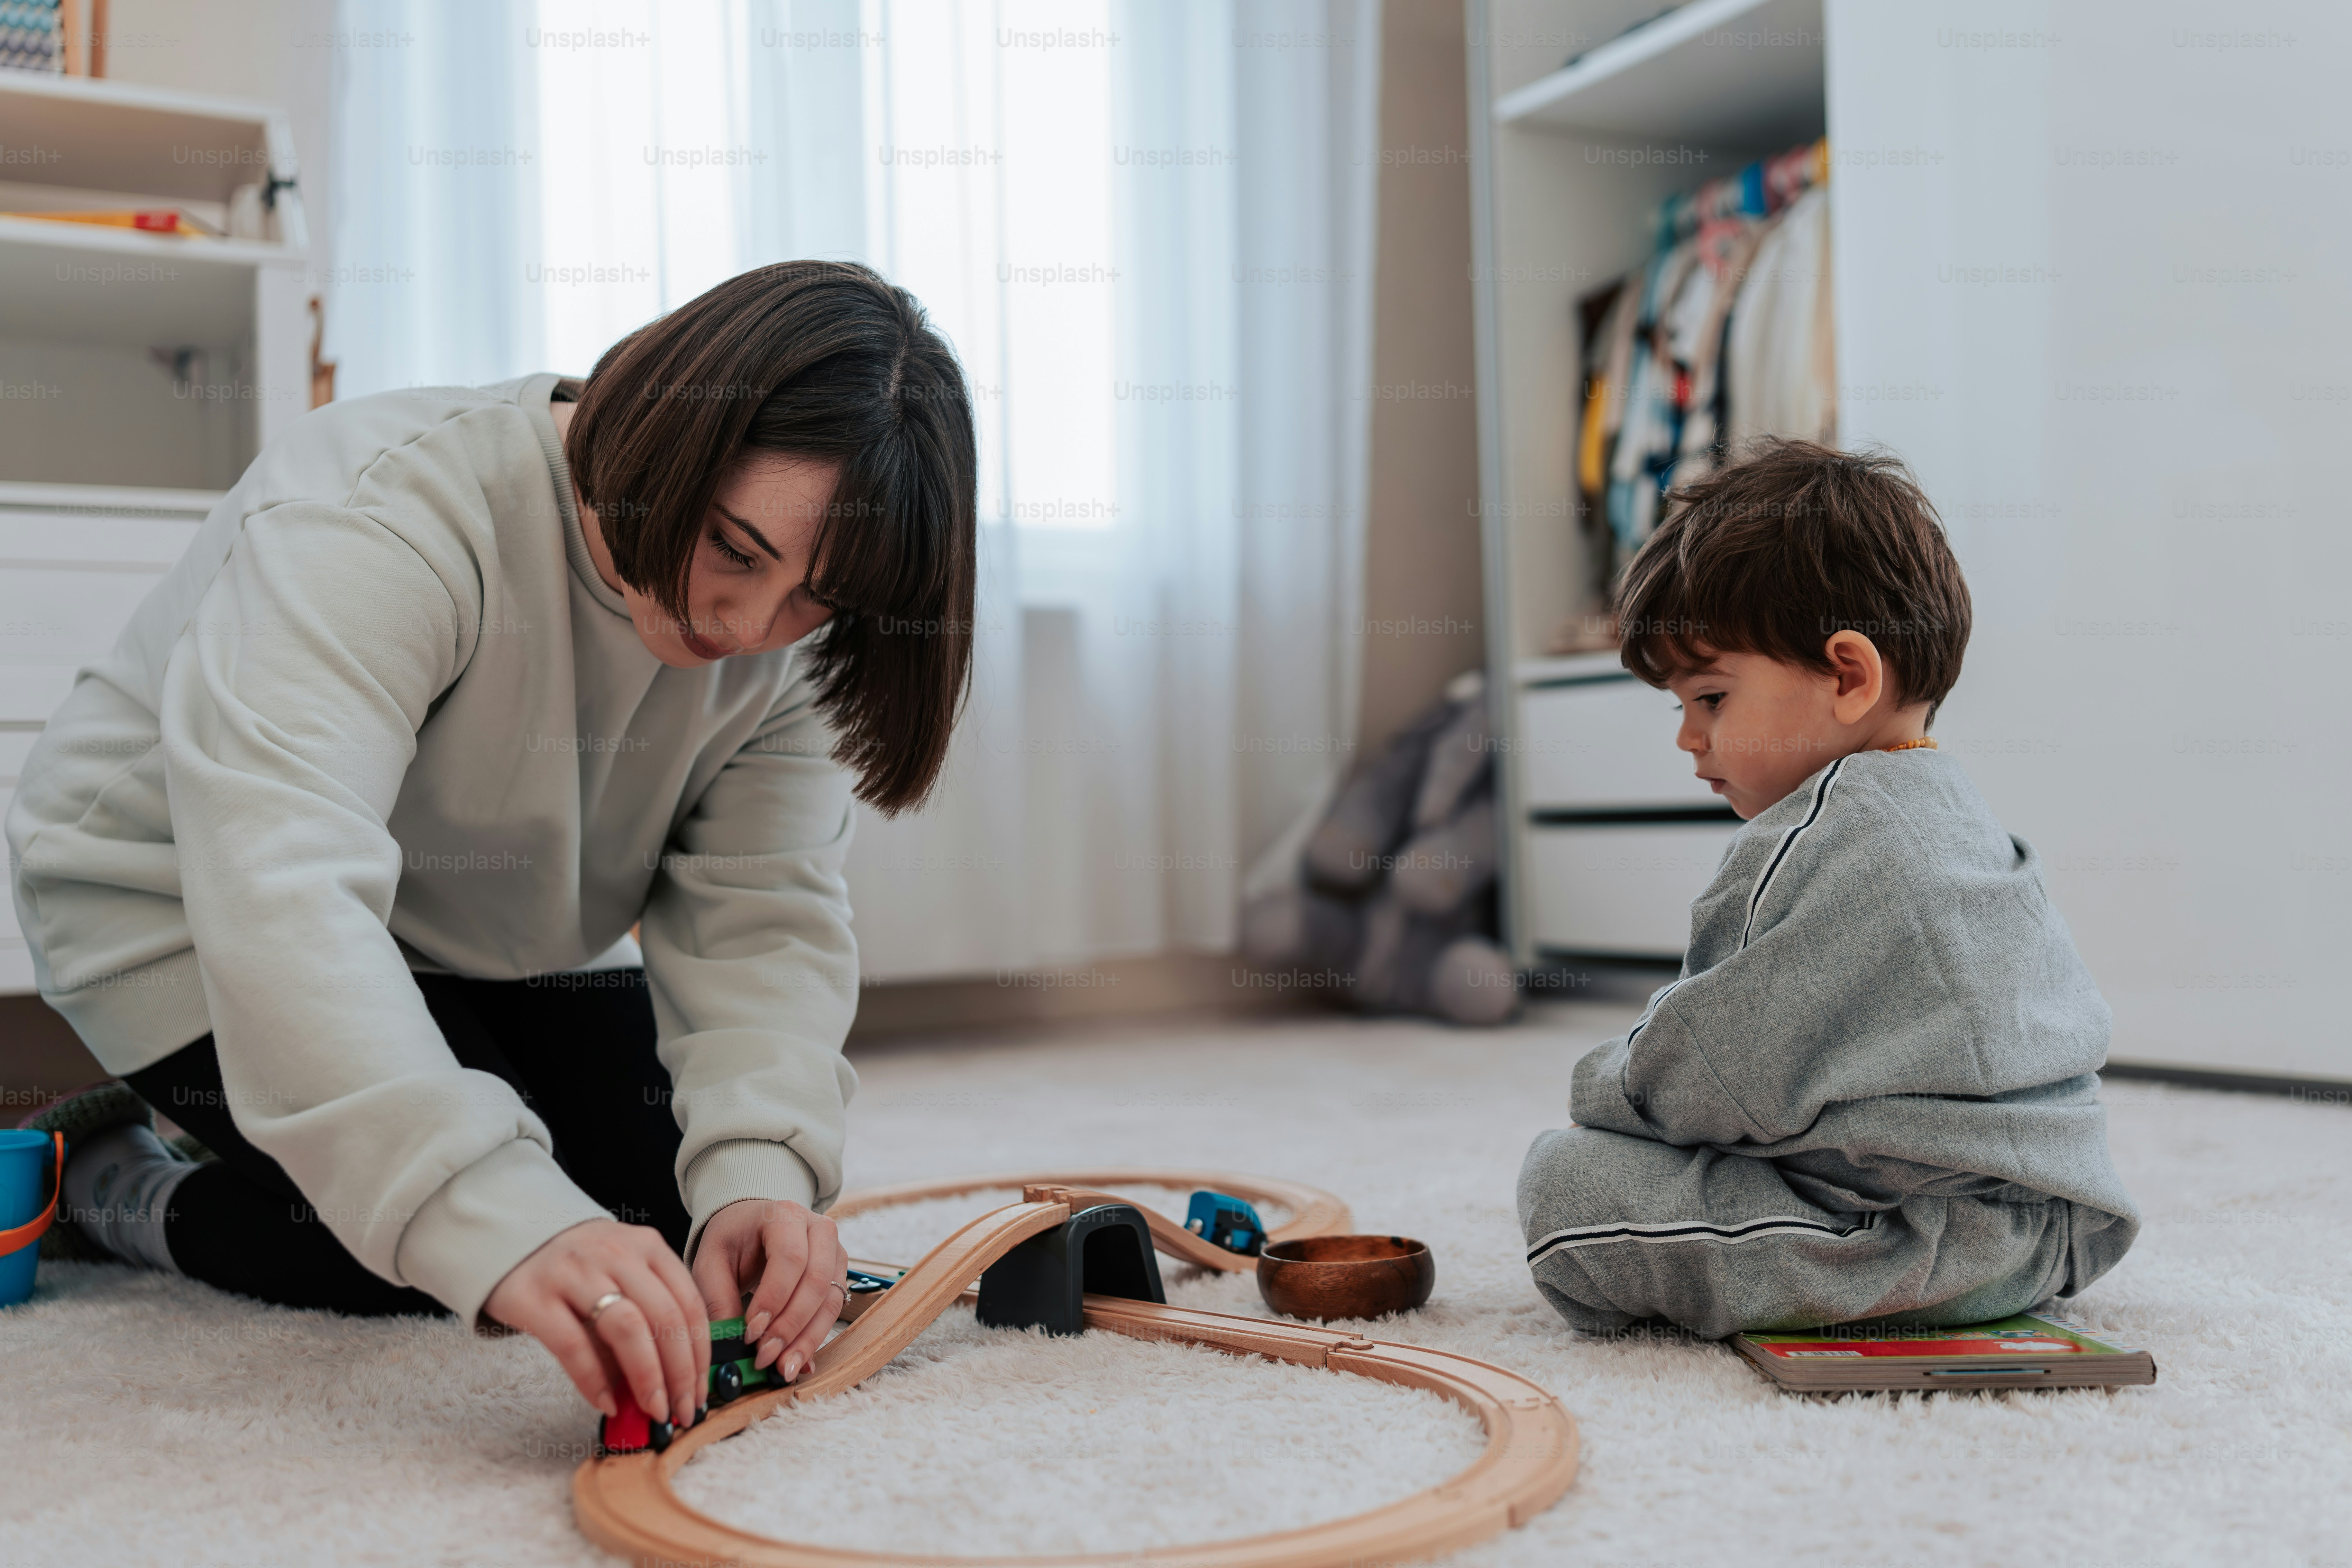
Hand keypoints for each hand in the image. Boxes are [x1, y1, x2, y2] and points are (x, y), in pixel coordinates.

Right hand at [483, 1217, 707, 1427]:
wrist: (507, 1238)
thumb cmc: (577, 1268)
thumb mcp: (620, 1275)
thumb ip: (646, 1317)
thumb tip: (671, 1382)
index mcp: (646, 1246)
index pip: (689, 1303)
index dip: (700, 1354)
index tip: (701, 1392)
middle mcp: (615, 1252)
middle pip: (665, 1317)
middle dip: (681, 1372)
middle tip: (682, 1411)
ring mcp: (575, 1271)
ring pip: (628, 1328)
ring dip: (648, 1377)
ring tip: (653, 1410)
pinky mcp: (534, 1296)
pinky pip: (573, 1344)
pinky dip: (594, 1380)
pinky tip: (605, 1403)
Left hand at [690, 1198, 847, 1385]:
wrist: (749, 1227)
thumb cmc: (729, 1242)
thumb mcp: (711, 1265)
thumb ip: (720, 1303)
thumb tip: (733, 1351)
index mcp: (784, 1215)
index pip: (789, 1258)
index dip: (774, 1299)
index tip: (751, 1333)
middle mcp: (818, 1228)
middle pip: (816, 1280)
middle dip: (790, 1326)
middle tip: (765, 1357)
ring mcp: (834, 1251)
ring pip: (830, 1300)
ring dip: (806, 1338)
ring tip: (782, 1368)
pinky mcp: (838, 1274)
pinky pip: (833, 1310)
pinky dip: (814, 1338)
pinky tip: (795, 1359)